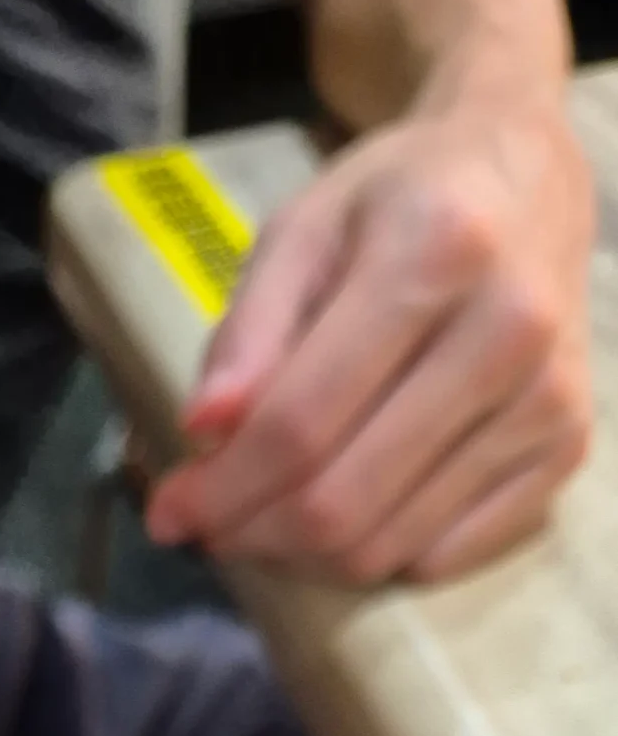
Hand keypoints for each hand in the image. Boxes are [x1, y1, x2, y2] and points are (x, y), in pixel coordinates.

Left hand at [146, 97, 593, 584]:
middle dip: (253, 532)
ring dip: (303, 556)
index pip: (301, 422)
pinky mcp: (568, 447)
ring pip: (388, 543)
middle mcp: (507, 329)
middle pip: (342, 500)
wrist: (529, 179)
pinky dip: (375, 556)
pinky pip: (446, 554)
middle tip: (211, 525)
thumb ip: (249, 330)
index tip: (168, 512)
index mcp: (437, 251)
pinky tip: (342, 518)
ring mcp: (547, 398)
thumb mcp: (305, 228)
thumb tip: (203, 433)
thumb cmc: (402, 200)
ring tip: (263, 521)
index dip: (221, 487)